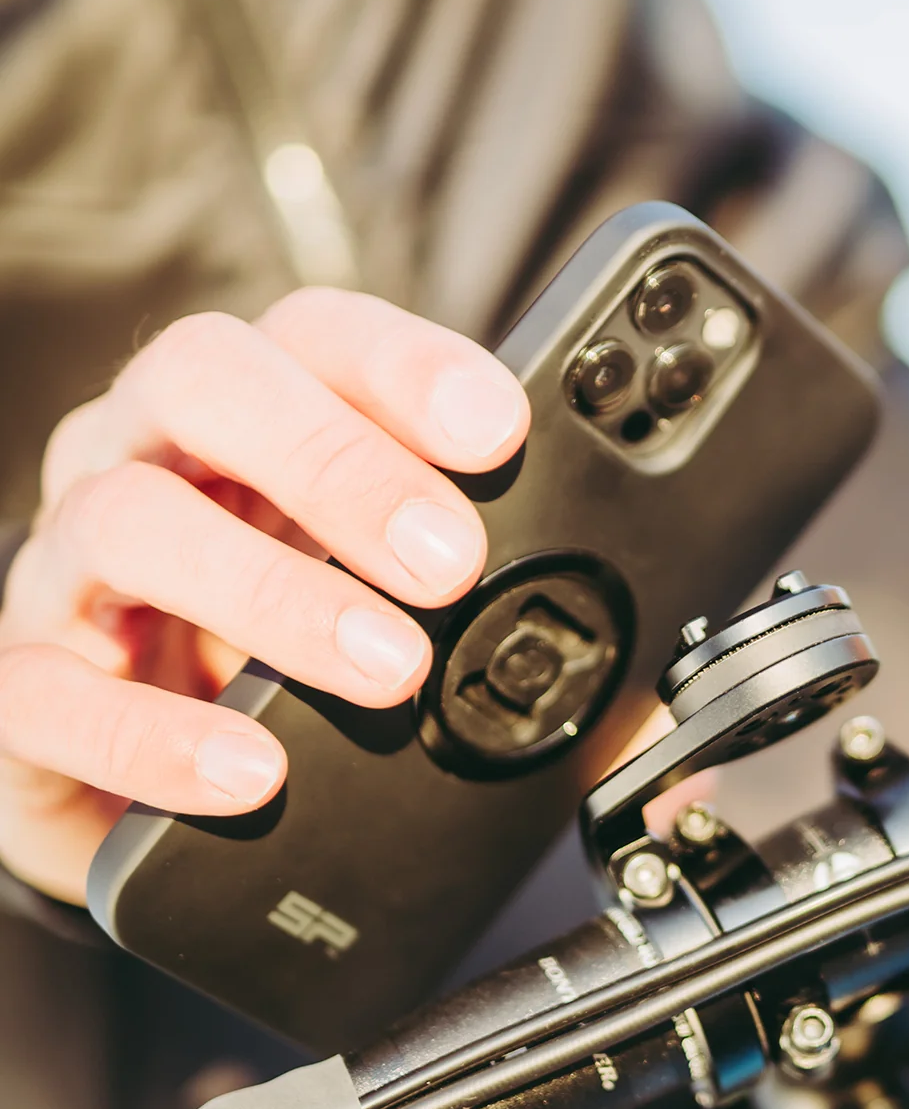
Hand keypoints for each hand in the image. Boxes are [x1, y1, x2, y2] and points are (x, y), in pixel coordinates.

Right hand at [0, 289, 530, 903]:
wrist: (155, 761)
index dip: (407, 367)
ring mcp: (73, 566)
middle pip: (208, 382)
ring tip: (389, 669)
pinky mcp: (26, 685)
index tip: (501, 431)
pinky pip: (54, 693)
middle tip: (450, 561)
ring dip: (272, 593)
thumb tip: (647, 715)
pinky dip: (158, 733)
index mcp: (256, 416)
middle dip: (337, 460)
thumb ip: (507, 627)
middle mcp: (151, 457)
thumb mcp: (397, 608)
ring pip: (132, 524)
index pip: (320, 336)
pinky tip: (252, 772)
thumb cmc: (296, 651)